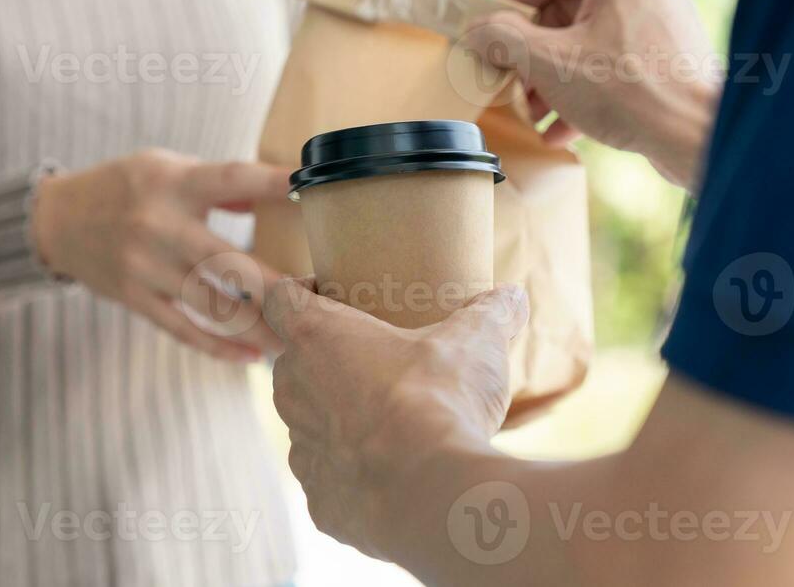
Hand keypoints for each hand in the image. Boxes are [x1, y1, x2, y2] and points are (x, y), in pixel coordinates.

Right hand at [31, 150, 288, 361]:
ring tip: (296, 338)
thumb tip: (270, 196)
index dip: (270, 182)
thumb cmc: (124, 187)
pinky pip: (183, 329)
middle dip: (274, 284)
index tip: (306, 187)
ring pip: (211, 304)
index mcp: (173, 184)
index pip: (230, 179)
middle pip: (226, 259)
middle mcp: (159, 226)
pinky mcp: (136, 299)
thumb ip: (217, 183)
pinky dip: (218, 346)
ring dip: (256, 325)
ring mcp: (145, 267)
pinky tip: (250, 356)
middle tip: (316, 301)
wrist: (57, 220)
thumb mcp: (166, 167)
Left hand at [264, 277, 528, 558]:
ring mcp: (303, 452)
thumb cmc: (440, 401)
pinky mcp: (320, 503)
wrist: (434, 493)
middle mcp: (295, 392)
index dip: (299, 291)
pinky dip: (353, 473)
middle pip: (291, 362)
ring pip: (307, 424)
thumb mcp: (475, 342)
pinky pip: (330, 480)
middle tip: (370, 355)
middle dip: (324, 357)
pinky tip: (391, 470)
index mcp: (316, 339)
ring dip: (336, 417)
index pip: (281, 299)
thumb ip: (490, 313)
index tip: (329, 292)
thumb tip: (512, 297)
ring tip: (385, 417)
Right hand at [467, 0, 720, 190]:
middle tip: (508, 83)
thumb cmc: (631, 91)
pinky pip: (611, 58)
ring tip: (532, 112)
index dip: (506, 5)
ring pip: (584, 37)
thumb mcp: (549, 62)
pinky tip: (559, 130)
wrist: (699, 137)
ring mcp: (659, 14)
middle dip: (530, 52)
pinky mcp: (668, 49)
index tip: (488, 41)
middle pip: (562, 6)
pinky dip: (583, 87)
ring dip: (550, 76)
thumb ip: (502, 39)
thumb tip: (472, 32)